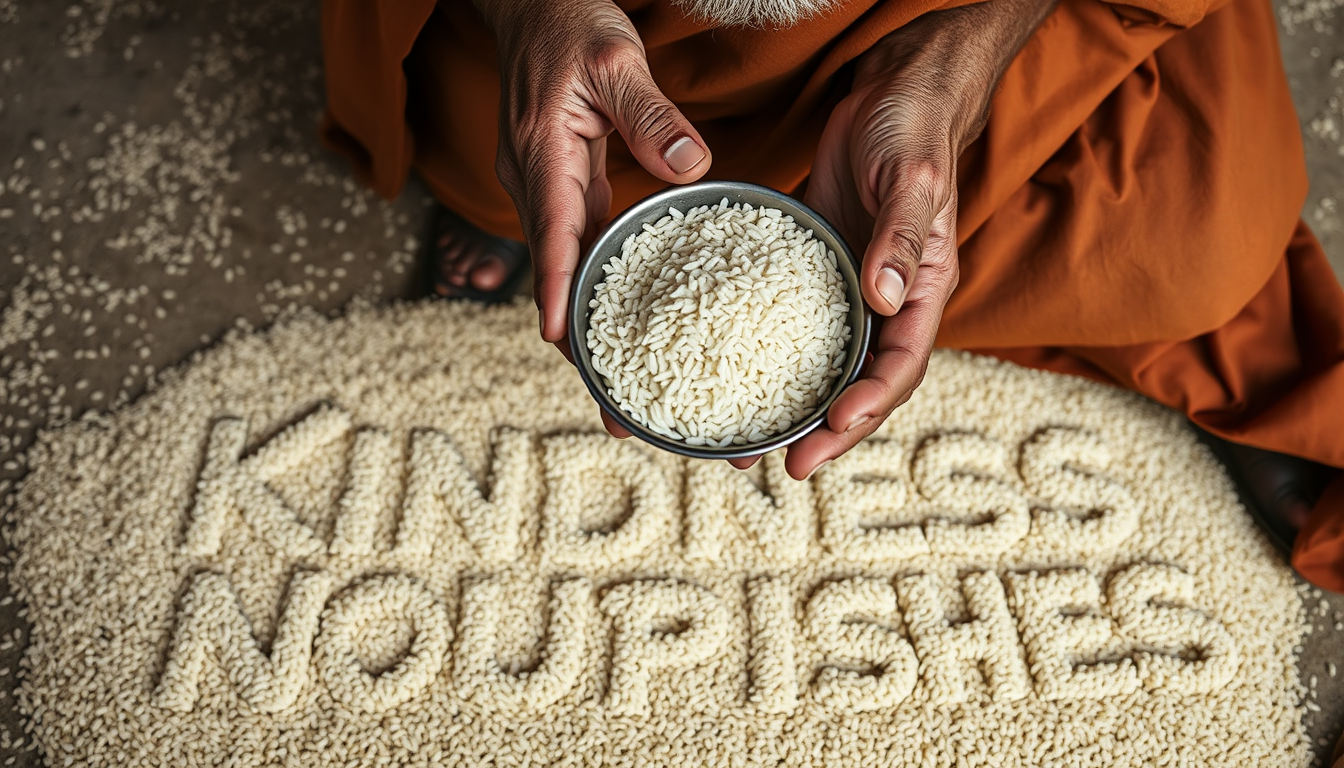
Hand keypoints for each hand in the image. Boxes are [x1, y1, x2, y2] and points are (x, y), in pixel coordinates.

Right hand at [477, 0, 712, 356]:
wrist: (534, 5)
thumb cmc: (569, 22)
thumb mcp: (616, 58)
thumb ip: (651, 114)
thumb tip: (691, 168)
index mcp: (542, 151)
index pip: (551, 229)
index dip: (556, 287)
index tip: (559, 339)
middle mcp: (533, 177)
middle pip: (552, 266)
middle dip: (572, 334)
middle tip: (604, 396)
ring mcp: (542, 183)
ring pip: (561, 259)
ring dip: (581, 315)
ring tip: (613, 377)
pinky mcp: (558, 183)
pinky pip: (574, 239)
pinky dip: (591, 278)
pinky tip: (617, 311)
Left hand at [755, 0, 1056, 479]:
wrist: (893, 86)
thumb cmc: (913, 125)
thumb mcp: (910, 177)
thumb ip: (898, 236)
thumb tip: (882, 299)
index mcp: (922, 288)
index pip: (902, 364)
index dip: (871, 403)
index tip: (831, 428)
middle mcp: (888, 301)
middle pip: (862, 382)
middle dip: (828, 429)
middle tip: (785, 466)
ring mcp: (851, 288)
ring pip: (825, 364)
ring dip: (793, 406)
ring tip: (749, 444)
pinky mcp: (817, 269)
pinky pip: (793, 325)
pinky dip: (767, 355)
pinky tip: (730, 377)